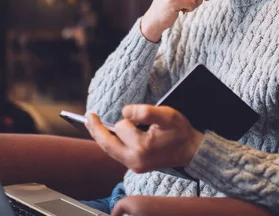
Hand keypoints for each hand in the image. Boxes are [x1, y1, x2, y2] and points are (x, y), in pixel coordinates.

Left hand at [85, 105, 203, 172]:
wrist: (190, 150)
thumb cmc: (180, 132)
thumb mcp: (167, 116)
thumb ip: (146, 112)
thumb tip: (125, 112)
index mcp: (143, 146)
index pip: (121, 127)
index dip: (127, 117)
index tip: (132, 114)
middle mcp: (135, 160)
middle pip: (107, 144)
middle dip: (96, 129)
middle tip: (87, 116)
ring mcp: (134, 166)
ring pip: (109, 150)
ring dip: (101, 136)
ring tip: (91, 123)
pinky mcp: (135, 167)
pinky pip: (116, 154)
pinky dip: (109, 143)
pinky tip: (105, 134)